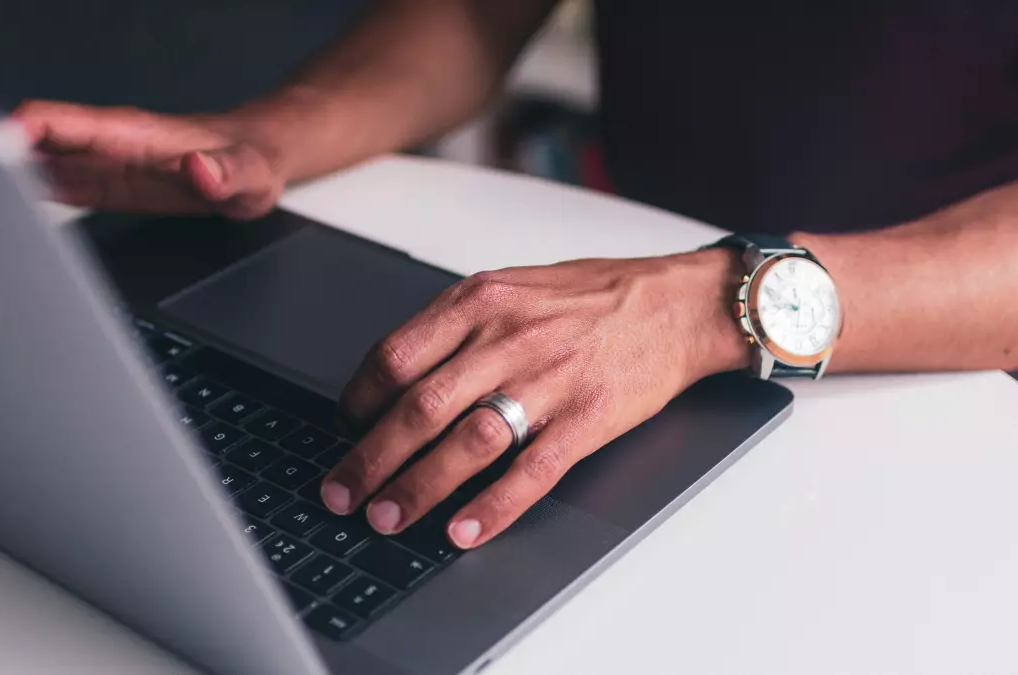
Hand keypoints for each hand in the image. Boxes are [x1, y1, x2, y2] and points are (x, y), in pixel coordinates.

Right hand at [13, 101, 292, 219]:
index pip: (54, 121)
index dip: (15, 134)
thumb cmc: (251, 162)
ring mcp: (102, 166)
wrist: (256, 164)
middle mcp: (106, 145)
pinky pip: (56, 188)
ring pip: (36, 167)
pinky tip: (17, 221)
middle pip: (30, 143)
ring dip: (8, 186)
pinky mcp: (107, 187)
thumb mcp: (248, 173)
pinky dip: (31, 202)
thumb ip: (223, 172)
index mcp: (129, 134)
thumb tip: (198, 168)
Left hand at [321, 249, 747, 548]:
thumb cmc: (593, 297)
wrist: (676, 304)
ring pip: (467, 442)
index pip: (395, 355)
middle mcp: (508, 339)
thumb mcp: (514, 286)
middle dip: (370, 458)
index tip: (347, 429)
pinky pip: (531, 471)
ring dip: (418, 487)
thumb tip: (397, 374)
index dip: (358, 401)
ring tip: (387, 518)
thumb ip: (458, 325)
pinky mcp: (587, 419)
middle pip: (419, 407)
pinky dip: (493, 507)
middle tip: (341, 493)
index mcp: (481, 301)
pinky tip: (463, 530)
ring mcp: (549, 380)